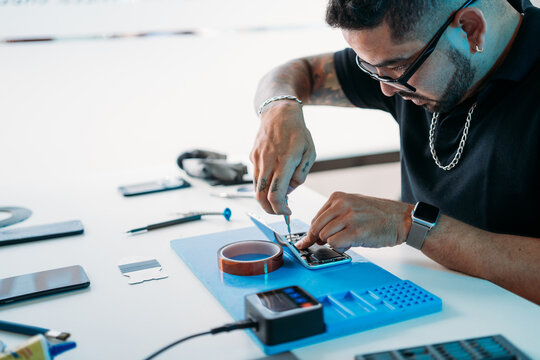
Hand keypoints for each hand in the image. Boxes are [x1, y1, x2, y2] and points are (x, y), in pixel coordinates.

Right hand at [250, 101, 315, 213]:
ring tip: (277, 198)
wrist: (278, 113)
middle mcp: (268, 161)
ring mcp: (258, 159)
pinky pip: (256, 177)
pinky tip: (272, 183)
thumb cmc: (297, 132)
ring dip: (265, 199)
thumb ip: (301, 174)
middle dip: (270, 210)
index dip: (280, 209)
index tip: (287, 212)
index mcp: (285, 161)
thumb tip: (289, 190)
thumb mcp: (309, 152)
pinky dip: (262, 186)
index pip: (276, 194)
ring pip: (256, 189)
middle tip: (280, 211)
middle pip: (261, 196)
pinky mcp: (252, 157)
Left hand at [295, 192, 413, 251]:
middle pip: (316, 228)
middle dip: (316, 239)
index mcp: (339, 197)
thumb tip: (317, 233)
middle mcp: (342, 205)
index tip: (307, 240)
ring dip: (331, 243)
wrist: (402, 219)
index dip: (312, 231)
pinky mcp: (356, 232)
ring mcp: (349, 218)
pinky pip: (335, 243)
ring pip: (324, 236)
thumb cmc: (379, 214)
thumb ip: (335, 216)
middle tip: (320, 245)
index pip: (316, 217)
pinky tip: (350, 244)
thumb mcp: (354, 205)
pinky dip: (339, 247)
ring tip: (345, 240)